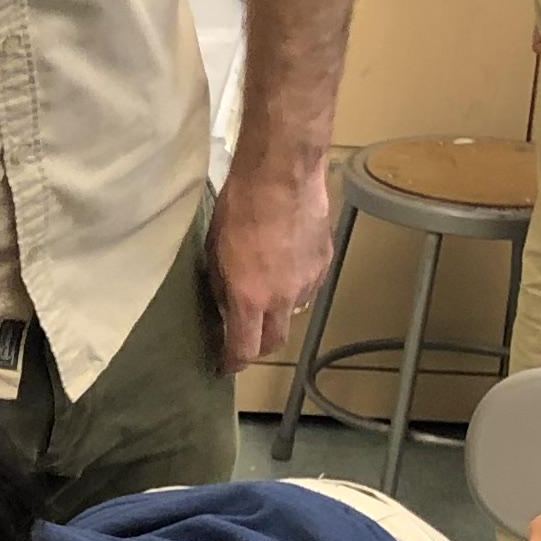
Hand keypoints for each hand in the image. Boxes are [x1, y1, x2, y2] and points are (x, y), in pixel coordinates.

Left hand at [203, 155, 335, 370]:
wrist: (281, 174)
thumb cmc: (238, 207)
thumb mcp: (215, 250)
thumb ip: (223, 286)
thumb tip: (228, 306)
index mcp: (250, 298)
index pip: (244, 349)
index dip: (233, 363)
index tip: (225, 366)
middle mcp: (283, 298)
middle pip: (275, 341)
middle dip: (259, 347)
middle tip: (246, 339)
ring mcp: (308, 282)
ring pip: (293, 313)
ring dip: (278, 312)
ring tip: (266, 291)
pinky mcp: (324, 263)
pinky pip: (309, 287)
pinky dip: (295, 286)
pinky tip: (285, 266)